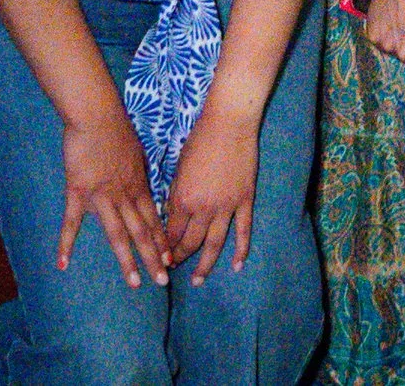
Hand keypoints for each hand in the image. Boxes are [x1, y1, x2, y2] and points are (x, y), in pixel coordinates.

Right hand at [60, 108, 168, 286]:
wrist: (96, 115)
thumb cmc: (117, 129)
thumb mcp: (137, 153)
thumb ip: (138, 175)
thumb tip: (142, 189)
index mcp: (139, 185)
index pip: (154, 219)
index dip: (162, 241)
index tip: (171, 260)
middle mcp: (124, 195)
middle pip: (142, 231)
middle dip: (153, 257)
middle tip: (163, 281)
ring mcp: (102, 196)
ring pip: (117, 234)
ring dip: (127, 260)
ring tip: (135, 283)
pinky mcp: (78, 191)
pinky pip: (72, 222)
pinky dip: (66, 243)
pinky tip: (63, 264)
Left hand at [164, 109, 258, 284]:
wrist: (229, 124)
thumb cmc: (200, 140)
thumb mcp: (179, 168)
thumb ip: (176, 194)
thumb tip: (173, 215)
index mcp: (183, 199)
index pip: (171, 232)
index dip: (165, 246)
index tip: (160, 256)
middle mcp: (203, 208)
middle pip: (190, 242)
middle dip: (180, 258)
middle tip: (173, 269)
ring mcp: (226, 206)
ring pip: (214, 244)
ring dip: (205, 265)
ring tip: (198, 280)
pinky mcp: (245, 200)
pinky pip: (243, 230)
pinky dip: (241, 250)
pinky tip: (237, 266)